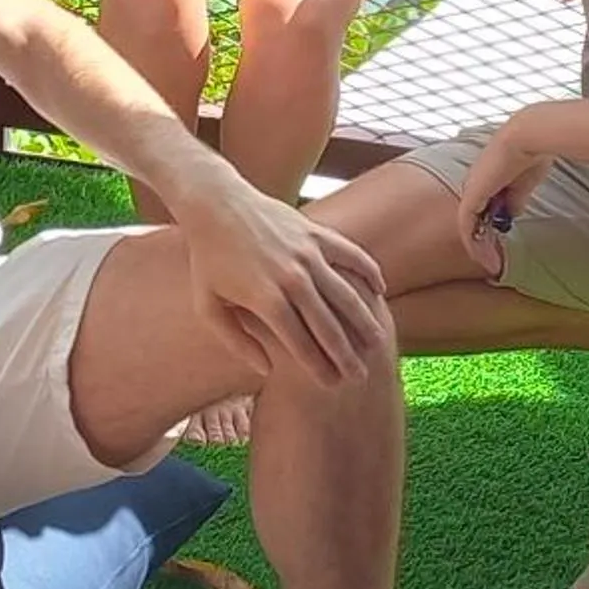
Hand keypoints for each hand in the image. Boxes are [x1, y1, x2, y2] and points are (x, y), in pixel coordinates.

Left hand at [174, 172, 391, 389]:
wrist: (216, 204)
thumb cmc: (208, 259)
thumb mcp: (208, 306)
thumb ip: (236, 340)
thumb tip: (266, 369)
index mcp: (265, 298)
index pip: (300, 342)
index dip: (318, 366)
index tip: (331, 384)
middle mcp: (292, 277)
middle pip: (328, 325)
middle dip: (346, 354)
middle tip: (359, 375)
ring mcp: (308, 252)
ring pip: (346, 294)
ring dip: (364, 321)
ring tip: (378, 343)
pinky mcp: (316, 232)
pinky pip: (350, 255)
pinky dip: (368, 272)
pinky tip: (380, 291)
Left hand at [452, 123, 552, 280]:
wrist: (524, 138)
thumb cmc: (528, 154)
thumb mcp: (522, 183)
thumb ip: (515, 198)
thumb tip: (512, 213)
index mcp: (486, 180)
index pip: (482, 208)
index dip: (489, 227)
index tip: (499, 242)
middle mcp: (474, 186)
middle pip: (473, 220)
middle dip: (483, 242)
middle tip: (493, 261)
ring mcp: (470, 191)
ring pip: (468, 227)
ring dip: (479, 248)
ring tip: (492, 266)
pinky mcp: (471, 197)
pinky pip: (467, 228)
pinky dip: (475, 245)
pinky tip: (486, 259)